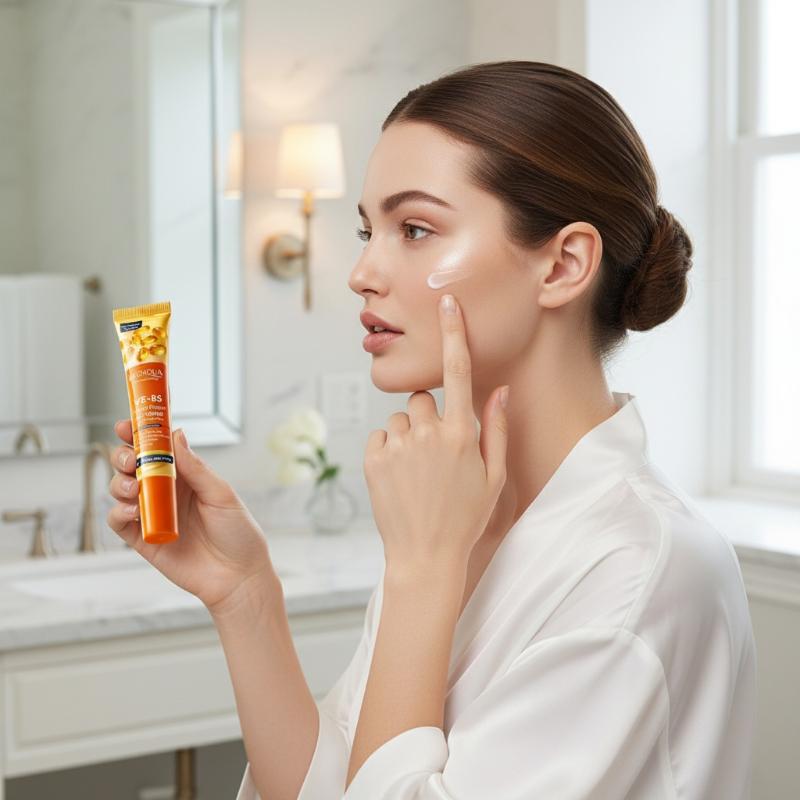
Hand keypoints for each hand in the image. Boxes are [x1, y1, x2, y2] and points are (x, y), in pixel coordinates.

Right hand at [107, 421, 279, 615]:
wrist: (237, 577)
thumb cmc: (238, 533)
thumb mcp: (221, 495)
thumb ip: (195, 468)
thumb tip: (176, 434)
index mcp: (185, 475)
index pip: (156, 448)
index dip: (140, 434)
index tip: (128, 424)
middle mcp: (164, 491)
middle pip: (131, 465)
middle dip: (123, 456)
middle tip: (132, 460)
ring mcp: (151, 514)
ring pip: (119, 489)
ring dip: (119, 482)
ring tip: (134, 487)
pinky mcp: (142, 539)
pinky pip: (118, 521)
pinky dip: (118, 512)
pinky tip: (132, 511)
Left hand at [364, 293, 508, 576]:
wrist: (425, 556)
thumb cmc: (466, 518)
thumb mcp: (494, 476)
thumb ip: (496, 429)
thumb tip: (499, 389)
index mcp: (461, 433)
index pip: (457, 371)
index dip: (453, 333)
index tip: (447, 303)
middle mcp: (427, 433)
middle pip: (422, 400)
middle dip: (429, 417)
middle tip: (436, 453)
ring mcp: (398, 446)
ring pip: (400, 419)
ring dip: (407, 436)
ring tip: (417, 472)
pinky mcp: (374, 459)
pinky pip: (381, 437)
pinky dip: (389, 450)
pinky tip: (400, 478)